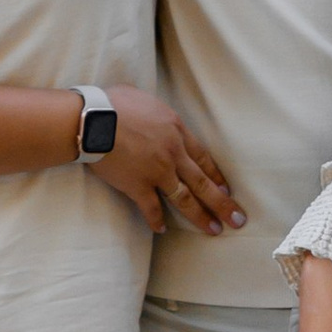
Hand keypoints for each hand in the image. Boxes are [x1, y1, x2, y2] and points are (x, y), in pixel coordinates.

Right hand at [87, 87, 244, 237]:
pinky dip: (157, 220)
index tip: (226, 189)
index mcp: (176, 131)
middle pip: (202, 182)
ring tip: (214, 230)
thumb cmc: (115, 103)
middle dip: (222, 202)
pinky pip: (151, 208)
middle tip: (237, 218)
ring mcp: (157, 172)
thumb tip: (154, 115)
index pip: (203, 158)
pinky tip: (162, 229)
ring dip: (201, 216)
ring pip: (185, 199)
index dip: (216, 175)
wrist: (94, 119)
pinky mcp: (137, 186)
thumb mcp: (147, 101)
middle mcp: (173, 154)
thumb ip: (157, 114)